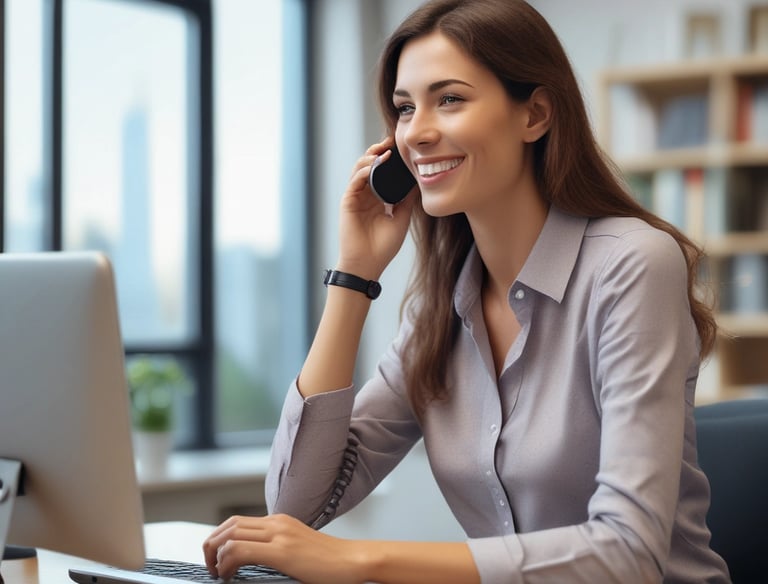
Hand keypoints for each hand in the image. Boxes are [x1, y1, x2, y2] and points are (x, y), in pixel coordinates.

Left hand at [202, 514, 366, 583]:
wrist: (353, 561)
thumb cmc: (329, 562)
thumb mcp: (298, 548)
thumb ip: (277, 548)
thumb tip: (254, 561)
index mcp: (279, 521)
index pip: (237, 522)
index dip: (219, 539)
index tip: (216, 560)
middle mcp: (277, 523)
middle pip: (229, 525)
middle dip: (211, 545)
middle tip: (210, 567)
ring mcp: (279, 534)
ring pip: (230, 535)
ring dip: (215, 554)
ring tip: (217, 573)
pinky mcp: (282, 551)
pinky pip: (241, 550)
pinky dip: (227, 562)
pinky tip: (229, 576)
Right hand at [336, 137, 416, 279]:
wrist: (368, 264)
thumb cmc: (383, 247)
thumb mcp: (402, 218)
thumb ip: (407, 199)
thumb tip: (420, 181)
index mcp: (377, 199)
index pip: (381, 173)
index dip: (389, 160)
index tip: (401, 148)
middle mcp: (365, 195)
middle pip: (369, 166)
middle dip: (378, 152)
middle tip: (391, 142)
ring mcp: (355, 198)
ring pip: (359, 169)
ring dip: (370, 157)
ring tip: (383, 150)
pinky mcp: (347, 202)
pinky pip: (355, 181)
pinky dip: (364, 171)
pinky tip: (375, 165)